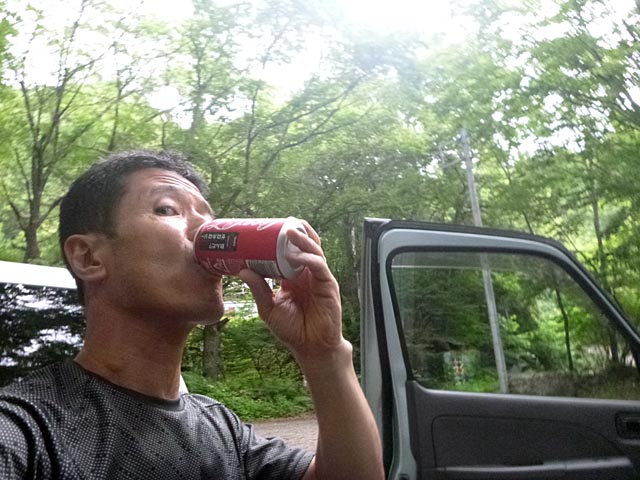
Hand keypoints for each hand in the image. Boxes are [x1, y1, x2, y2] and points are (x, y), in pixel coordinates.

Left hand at [238, 221, 343, 363]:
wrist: (311, 348)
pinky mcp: (328, 286)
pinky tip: (297, 257)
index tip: (267, 229)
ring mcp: (319, 278)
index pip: (290, 250)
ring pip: (314, 251)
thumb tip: (242, 270)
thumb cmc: (293, 330)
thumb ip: (258, 289)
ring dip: (303, 240)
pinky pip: (319, 267)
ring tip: (289, 231)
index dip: (282, 239)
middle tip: (280, 222)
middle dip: (295, 231)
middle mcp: (307, 273)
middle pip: (305, 245)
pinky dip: (309, 259)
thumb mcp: (268, 308)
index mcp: (293, 276)